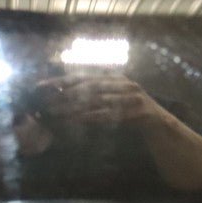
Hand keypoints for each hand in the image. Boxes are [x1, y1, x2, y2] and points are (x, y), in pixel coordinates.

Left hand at [37, 75, 168, 126]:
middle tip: (45, 102)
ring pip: (98, 101)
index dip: (60, 81)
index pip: (82, 77)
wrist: (161, 125)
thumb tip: (63, 97)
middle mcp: (123, 83)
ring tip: (57, 113)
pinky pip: (112, 115)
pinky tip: (79, 121)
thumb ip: (94, 97)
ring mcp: (133, 95)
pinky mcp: (140, 110)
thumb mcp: (113, 101)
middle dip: (65, 94)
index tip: (40, 87)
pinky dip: (94, 118)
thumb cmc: (132, 113)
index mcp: (114, 78)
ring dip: (76, 108)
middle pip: (88, 87)